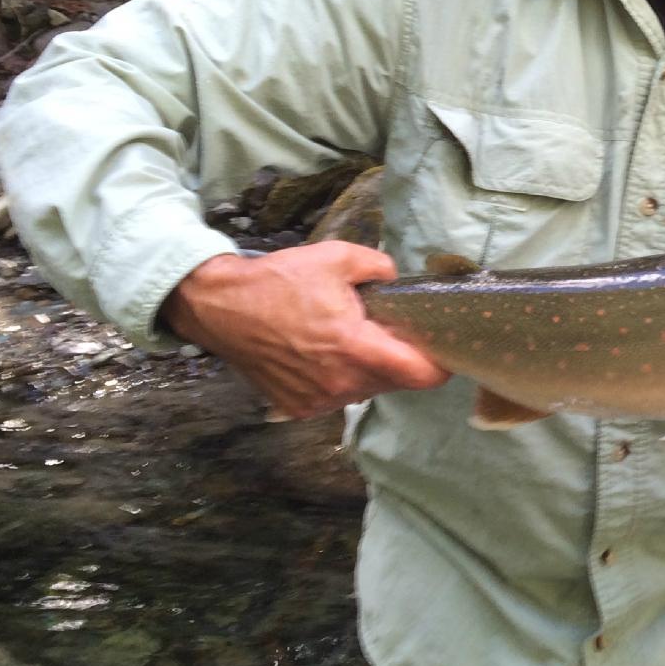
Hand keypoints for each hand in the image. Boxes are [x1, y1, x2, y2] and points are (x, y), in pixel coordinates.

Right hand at [162, 241, 449, 419]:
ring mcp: (317, 401)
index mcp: (354, 347)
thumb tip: (396, 281)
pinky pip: (337, 397)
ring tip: (349, 338)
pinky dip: (339, 379)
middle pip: (394, 382)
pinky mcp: (299, 408)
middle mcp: (339, 383)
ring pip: (366, 390)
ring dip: (368, 370)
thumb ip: (380, 268)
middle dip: (400, 359)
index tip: (444, 351)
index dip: (439, 365)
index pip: (419, 374)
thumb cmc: (279, 281)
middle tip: (388, 331)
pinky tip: (323, 354)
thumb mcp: (338, 257)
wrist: (220, 307)